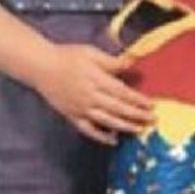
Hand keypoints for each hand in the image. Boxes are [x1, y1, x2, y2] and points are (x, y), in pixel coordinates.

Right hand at [34, 44, 155, 144]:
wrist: (41, 67)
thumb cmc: (68, 56)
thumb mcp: (91, 53)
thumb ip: (112, 61)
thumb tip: (132, 62)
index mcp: (96, 80)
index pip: (122, 93)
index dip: (138, 100)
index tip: (152, 105)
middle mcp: (90, 97)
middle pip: (118, 109)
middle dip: (137, 115)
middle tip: (153, 120)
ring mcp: (81, 109)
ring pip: (106, 121)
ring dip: (125, 127)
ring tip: (139, 130)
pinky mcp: (72, 116)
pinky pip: (88, 130)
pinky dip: (101, 137)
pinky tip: (113, 141)